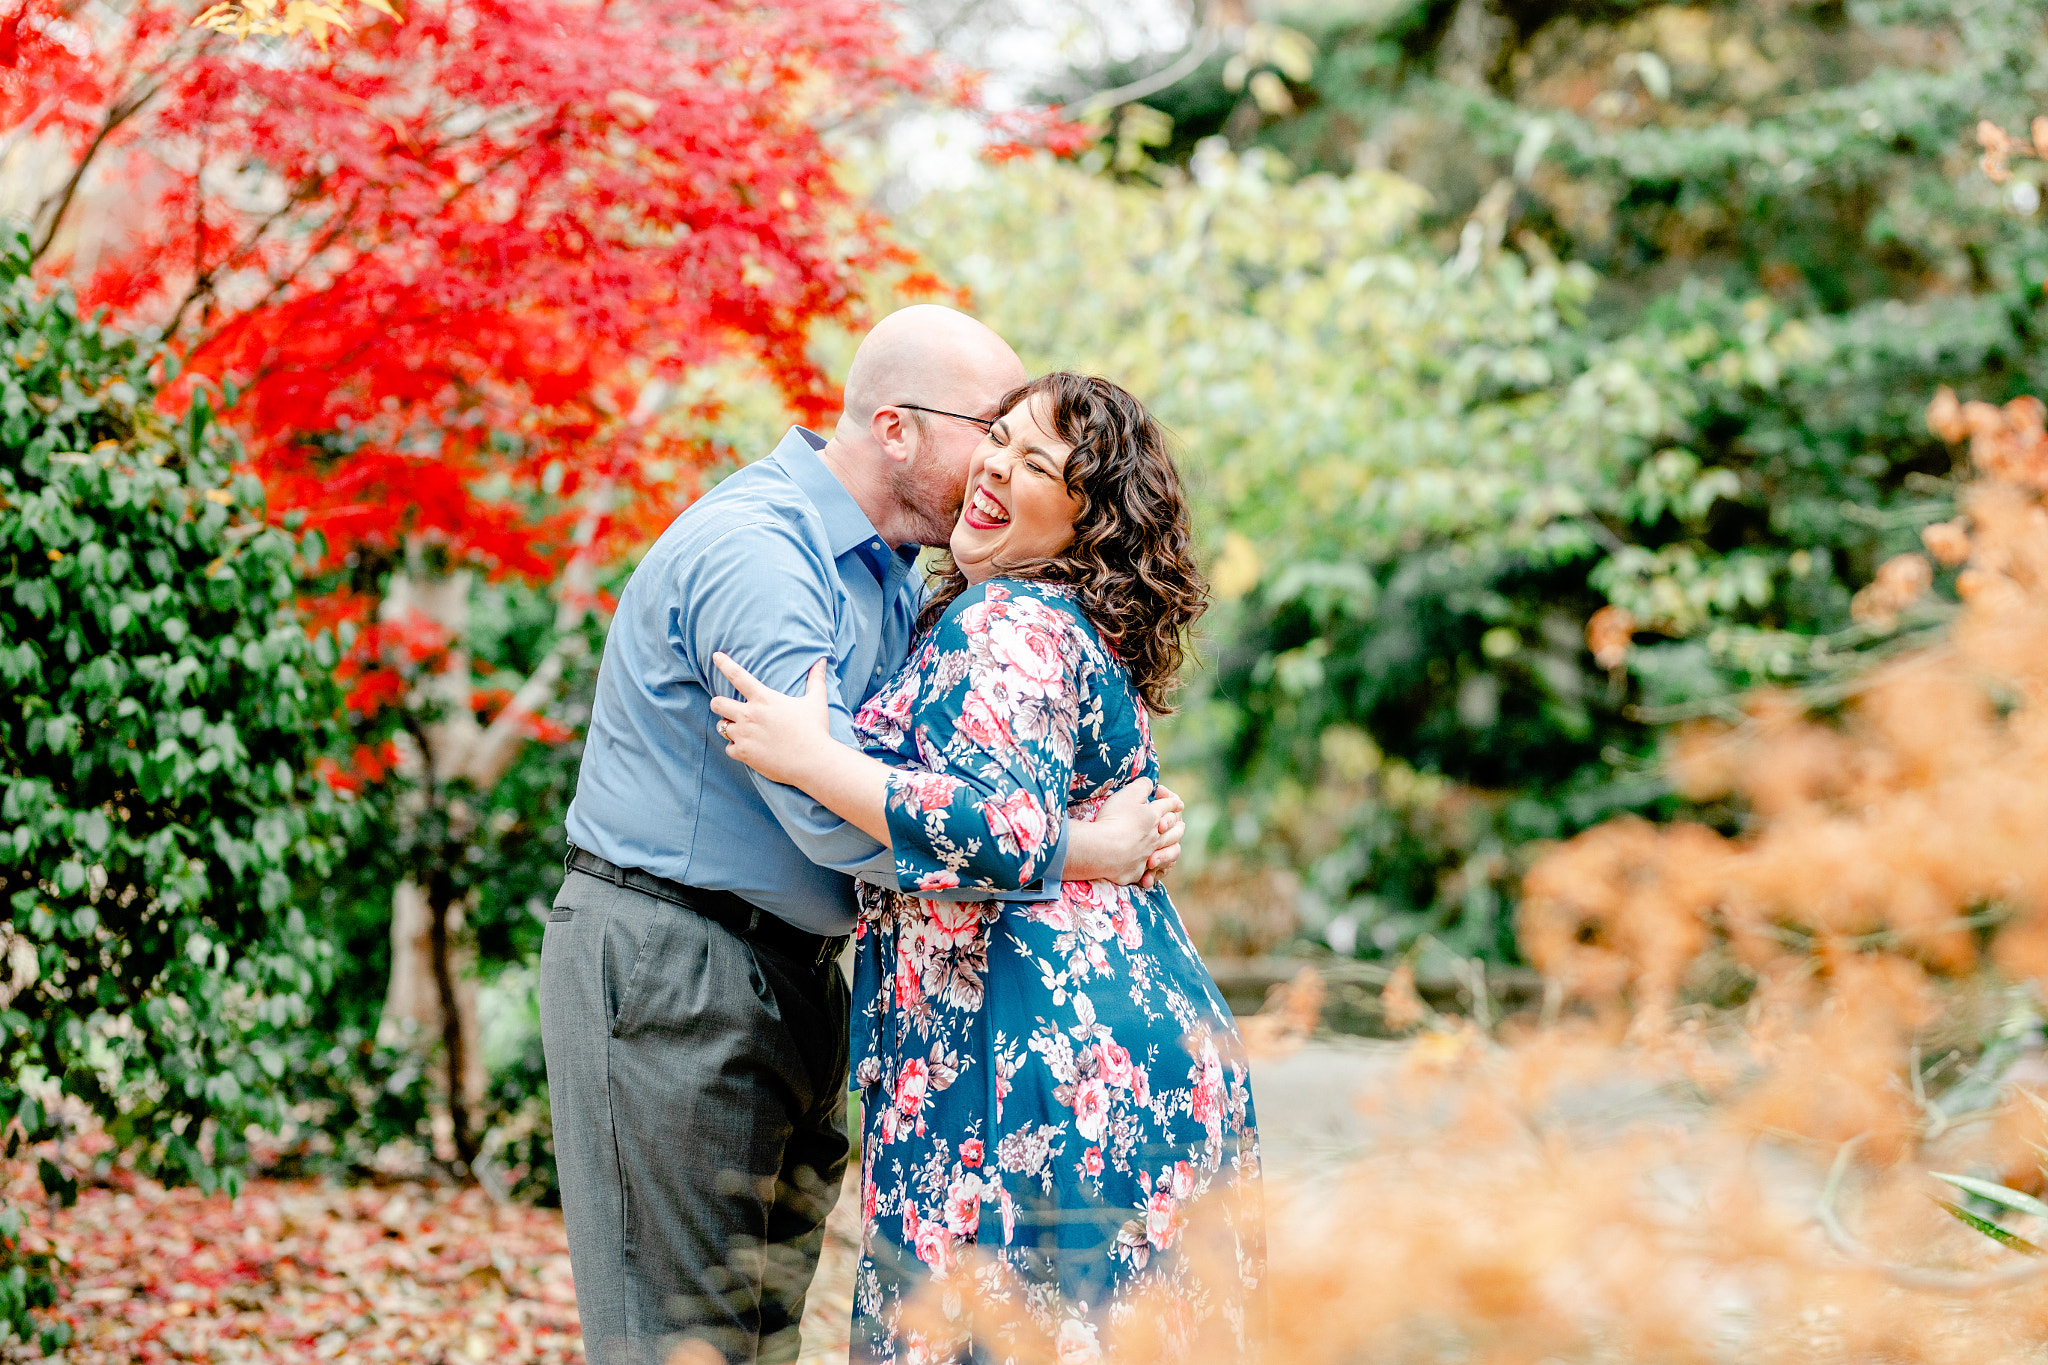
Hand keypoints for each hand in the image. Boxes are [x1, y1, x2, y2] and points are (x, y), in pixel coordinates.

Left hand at [709, 653, 829, 785]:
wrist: (813, 762)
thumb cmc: (816, 730)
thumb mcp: (816, 701)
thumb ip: (816, 679)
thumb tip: (823, 660)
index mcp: (764, 699)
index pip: (737, 675)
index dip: (724, 663)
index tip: (716, 656)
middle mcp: (749, 715)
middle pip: (717, 703)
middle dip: (718, 704)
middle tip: (727, 707)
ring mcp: (744, 735)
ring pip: (721, 727)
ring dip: (729, 727)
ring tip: (741, 730)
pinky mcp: (743, 754)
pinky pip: (728, 748)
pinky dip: (735, 748)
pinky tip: (747, 749)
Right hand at [1079, 778, 1184, 888]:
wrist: (1101, 850)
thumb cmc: (1114, 819)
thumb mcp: (1128, 794)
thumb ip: (1142, 786)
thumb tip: (1150, 782)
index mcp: (1154, 816)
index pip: (1169, 806)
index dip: (1172, 801)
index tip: (1175, 802)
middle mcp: (1156, 837)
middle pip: (1176, 831)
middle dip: (1178, 826)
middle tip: (1179, 824)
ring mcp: (1148, 856)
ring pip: (1170, 852)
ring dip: (1171, 848)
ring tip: (1171, 846)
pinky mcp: (1137, 871)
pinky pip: (1152, 873)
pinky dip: (1155, 871)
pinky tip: (1151, 867)